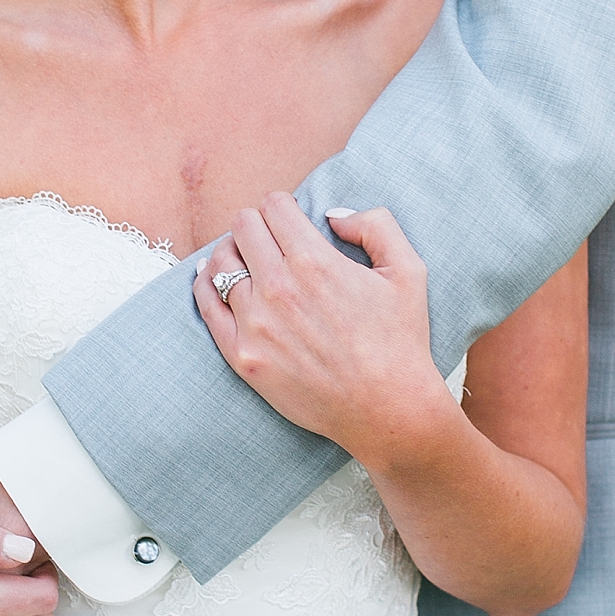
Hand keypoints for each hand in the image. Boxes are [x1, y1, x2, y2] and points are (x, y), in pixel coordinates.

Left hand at [193, 194, 447, 469]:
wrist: (387, 409)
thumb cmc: (400, 341)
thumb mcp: (408, 270)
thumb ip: (375, 225)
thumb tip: (332, 214)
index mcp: (315, 261)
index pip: (274, 205)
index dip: (284, 206)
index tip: (291, 218)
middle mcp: (278, 287)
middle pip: (243, 226)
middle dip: (258, 224)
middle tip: (271, 239)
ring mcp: (254, 323)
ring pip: (221, 260)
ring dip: (233, 252)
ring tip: (247, 259)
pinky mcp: (241, 356)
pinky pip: (206, 302)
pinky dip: (206, 282)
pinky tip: (214, 278)